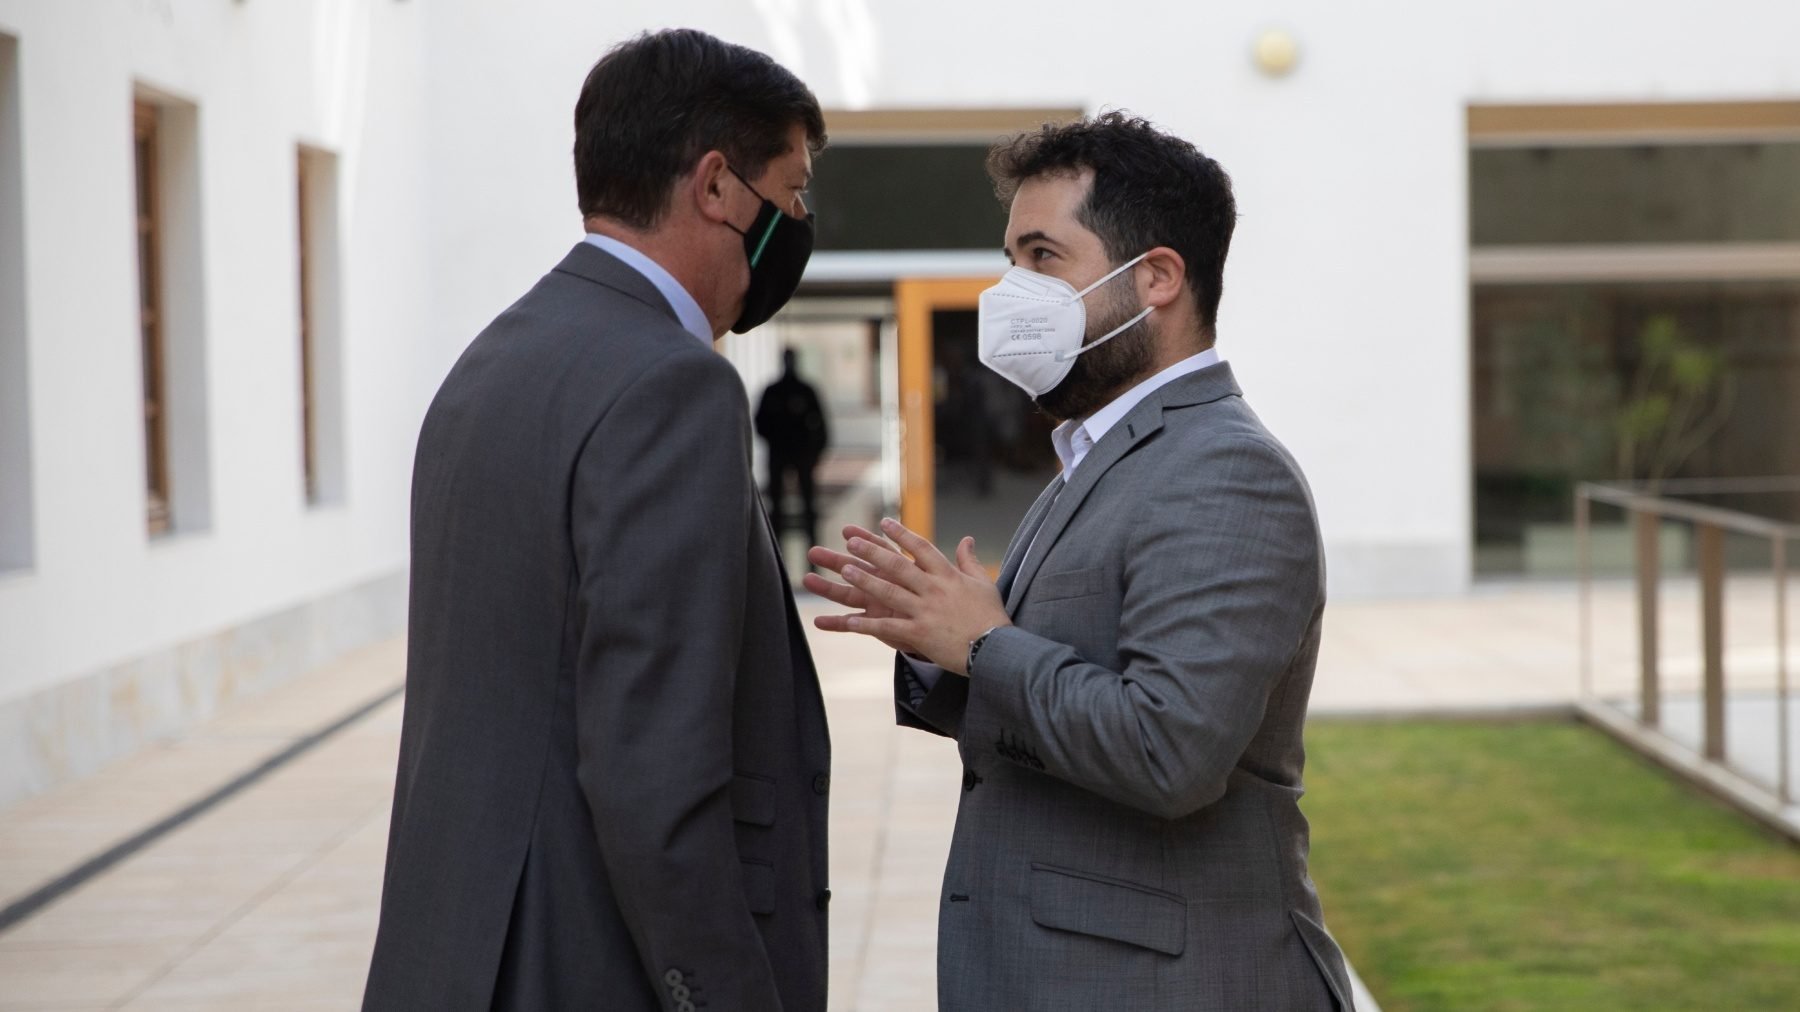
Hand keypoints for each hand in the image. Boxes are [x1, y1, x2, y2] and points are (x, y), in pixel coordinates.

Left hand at [805, 517, 1009, 675]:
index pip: (922, 548)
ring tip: (845, 570)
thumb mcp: (984, 583)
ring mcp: (925, 611)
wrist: (996, 649)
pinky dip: (868, 625)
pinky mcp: (920, 634)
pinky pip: (889, 627)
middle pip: (899, 566)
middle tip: (853, 541)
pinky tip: (849, 621)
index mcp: (948, 576)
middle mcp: (934, 590)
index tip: (884, 522)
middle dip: (874, 552)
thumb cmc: (991, 617)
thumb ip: (969, 560)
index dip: (902, 534)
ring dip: (866, 580)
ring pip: (890, 592)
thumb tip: (967, 538)